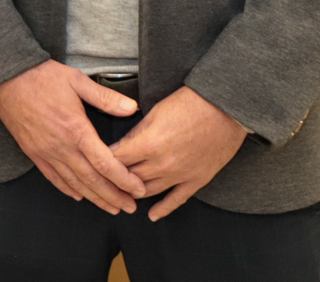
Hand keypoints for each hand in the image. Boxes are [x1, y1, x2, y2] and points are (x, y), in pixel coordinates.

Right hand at [0, 61, 144, 213]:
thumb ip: (105, 97)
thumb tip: (131, 107)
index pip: (104, 162)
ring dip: (94, 198)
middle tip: (130, 207)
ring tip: (111, 208)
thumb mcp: (77, 80)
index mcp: (76, 129)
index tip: (138, 188)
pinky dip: (68, 189)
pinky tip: (79, 196)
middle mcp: (61, 146)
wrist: (7, 79)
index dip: (123, 179)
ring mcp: (45, 152)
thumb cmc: (42, 77)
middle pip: (92, 179)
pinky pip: (53, 177)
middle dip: (114, 196)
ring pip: (74, 183)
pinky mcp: (33, 152)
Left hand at [108, 86, 246, 218]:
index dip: (103, 159)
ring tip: (122, 193)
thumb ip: (137, 132)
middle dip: (115, 178)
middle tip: (104, 178)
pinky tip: (152, 215)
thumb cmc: (190, 103)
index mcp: (149, 143)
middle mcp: (162, 164)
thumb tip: (122, 145)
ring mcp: (180, 175)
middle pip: (129, 177)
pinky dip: (162, 210)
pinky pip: (176, 200)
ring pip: (148, 191)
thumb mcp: (155, 111)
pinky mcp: (196, 180)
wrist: (225, 108)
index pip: (116, 159)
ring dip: (133, 193)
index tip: (94, 159)